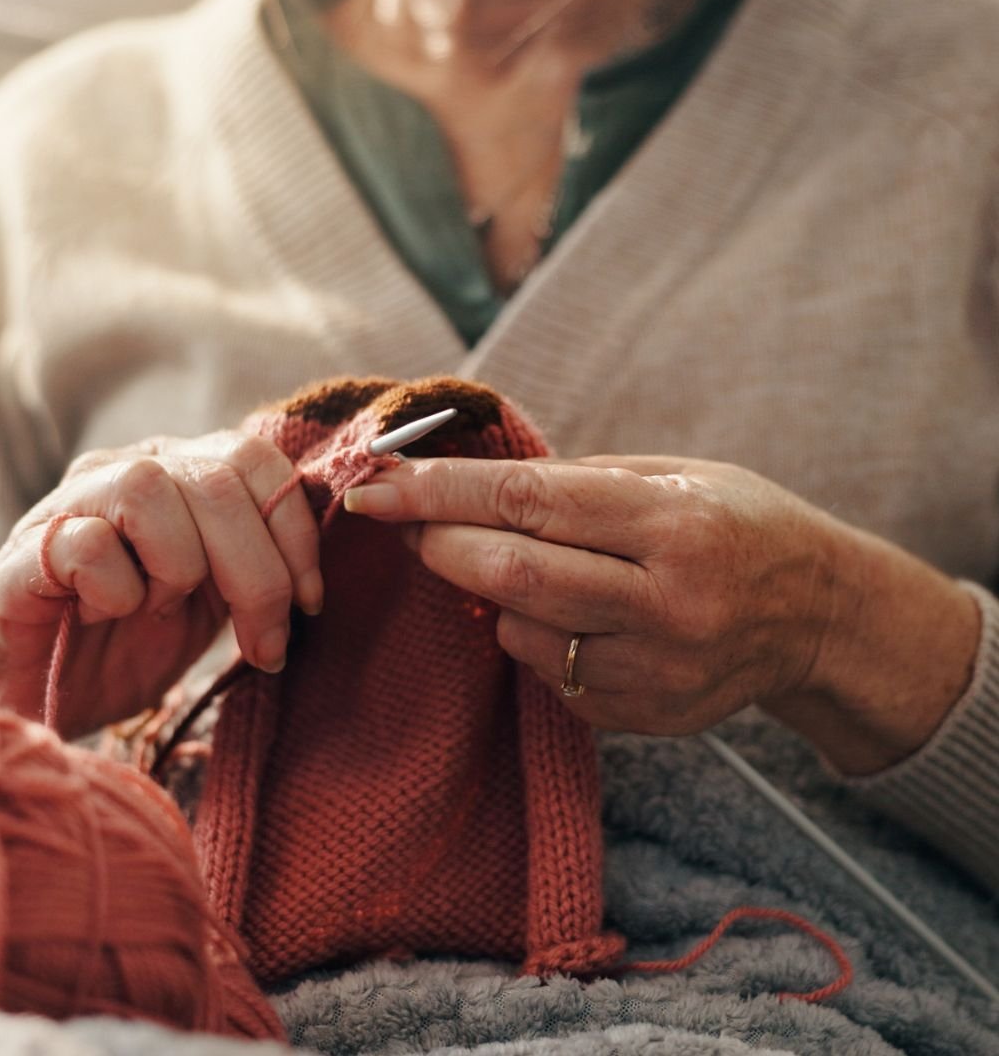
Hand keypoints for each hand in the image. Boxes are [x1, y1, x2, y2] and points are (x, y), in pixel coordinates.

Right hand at [0, 431, 321, 736]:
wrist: (39, 701)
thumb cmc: (130, 646)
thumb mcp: (215, 603)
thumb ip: (257, 565)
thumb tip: (316, 566)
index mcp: (181, 474)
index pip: (257, 458)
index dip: (296, 530)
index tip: (310, 603)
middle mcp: (128, 469)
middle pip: (218, 480)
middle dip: (258, 574)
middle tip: (263, 642)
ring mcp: (71, 502)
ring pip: (150, 490)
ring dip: (177, 570)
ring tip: (158, 609)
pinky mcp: (25, 550)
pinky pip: (90, 546)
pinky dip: (117, 593)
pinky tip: (103, 614)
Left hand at [344, 455, 979, 773]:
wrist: (815, 615)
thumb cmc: (735, 523)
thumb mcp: (671, 474)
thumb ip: (573, 484)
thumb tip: (462, 490)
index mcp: (674, 520)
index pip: (527, 500)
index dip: (437, 491)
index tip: (373, 484)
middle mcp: (668, 601)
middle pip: (511, 574)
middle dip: (435, 545)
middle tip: (402, 523)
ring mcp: (657, 669)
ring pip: (520, 632)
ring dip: (483, 593)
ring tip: (497, 559)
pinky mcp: (643, 715)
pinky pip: (548, 674)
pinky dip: (527, 635)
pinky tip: (555, 609)